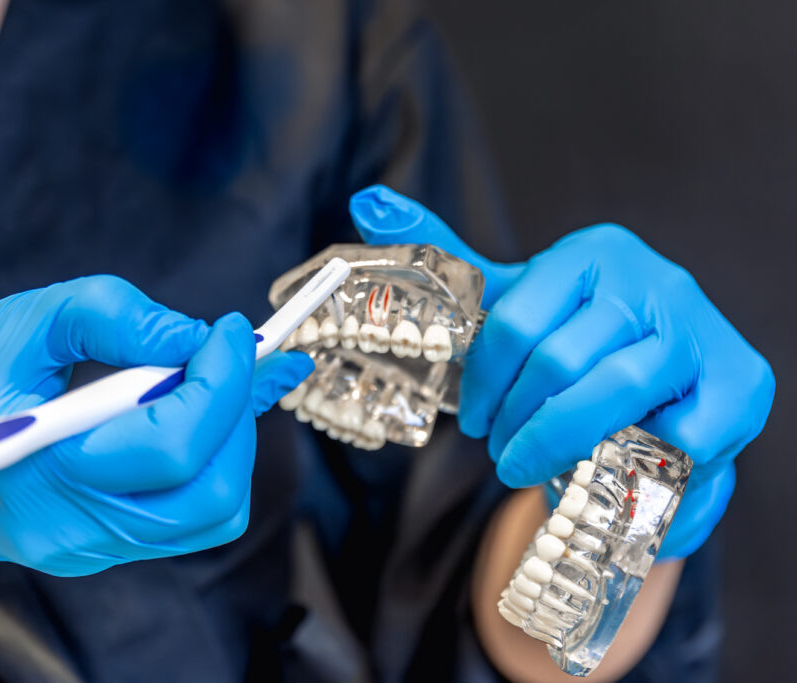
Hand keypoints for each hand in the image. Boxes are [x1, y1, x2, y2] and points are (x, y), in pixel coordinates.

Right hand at [0, 276, 312, 602]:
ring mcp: (89, 546)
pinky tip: (207, 409)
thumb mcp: (18, 323)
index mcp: (44, 473)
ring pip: (211, 512)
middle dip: (237, 413)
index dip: (222, 380)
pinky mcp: (101, 545)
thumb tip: (195, 336)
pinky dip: (213, 460)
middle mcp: (73, 528)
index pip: (172, 444)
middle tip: (233, 353)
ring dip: (232, 440)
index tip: (233, 329)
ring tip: (219, 380)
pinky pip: (187, 516)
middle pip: (209, 492)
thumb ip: (111, 316)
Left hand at [350, 185, 773, 558]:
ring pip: (612, 396)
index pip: (513, 323)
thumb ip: (448, 260)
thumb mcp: (513, 300)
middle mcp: (654, 280)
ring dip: (561, 445)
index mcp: (595, 253)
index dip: (483, 384)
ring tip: (534, 465)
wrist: (666, 384)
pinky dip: (641, 459)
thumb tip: (368, 201)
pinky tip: (614, 463)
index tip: (474, 419)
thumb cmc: (579, 341)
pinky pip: (681, 433)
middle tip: (501, 451)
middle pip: (557, 363)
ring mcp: (700, 330)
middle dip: (516, 421)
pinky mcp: (741, 381)